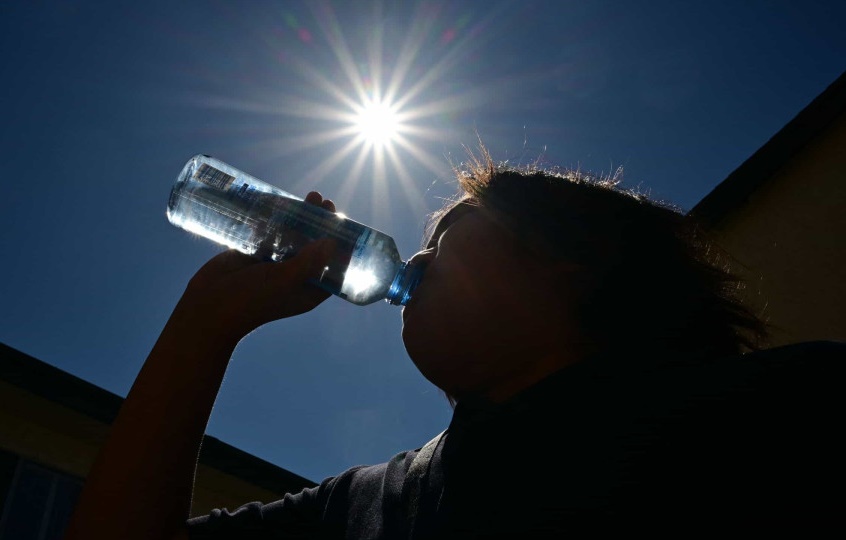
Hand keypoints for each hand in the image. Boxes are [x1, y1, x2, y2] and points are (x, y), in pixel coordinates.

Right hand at [175, 192, 336, 343]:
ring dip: (302, 217)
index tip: (345, 225)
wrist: (206, 306)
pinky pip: (271, 233)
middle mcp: (294, 277)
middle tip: (326, 203)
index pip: (333, 267)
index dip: (342, 247)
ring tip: (311, 196)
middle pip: (314, 246)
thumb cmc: (249, 300)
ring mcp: (274, 264)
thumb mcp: (283, 281)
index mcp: (307, 290)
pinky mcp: (255, 254)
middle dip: (322, 225)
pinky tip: (283, 201)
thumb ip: (307, 263)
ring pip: (294, 237)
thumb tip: (333, 243)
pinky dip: (278, 218)